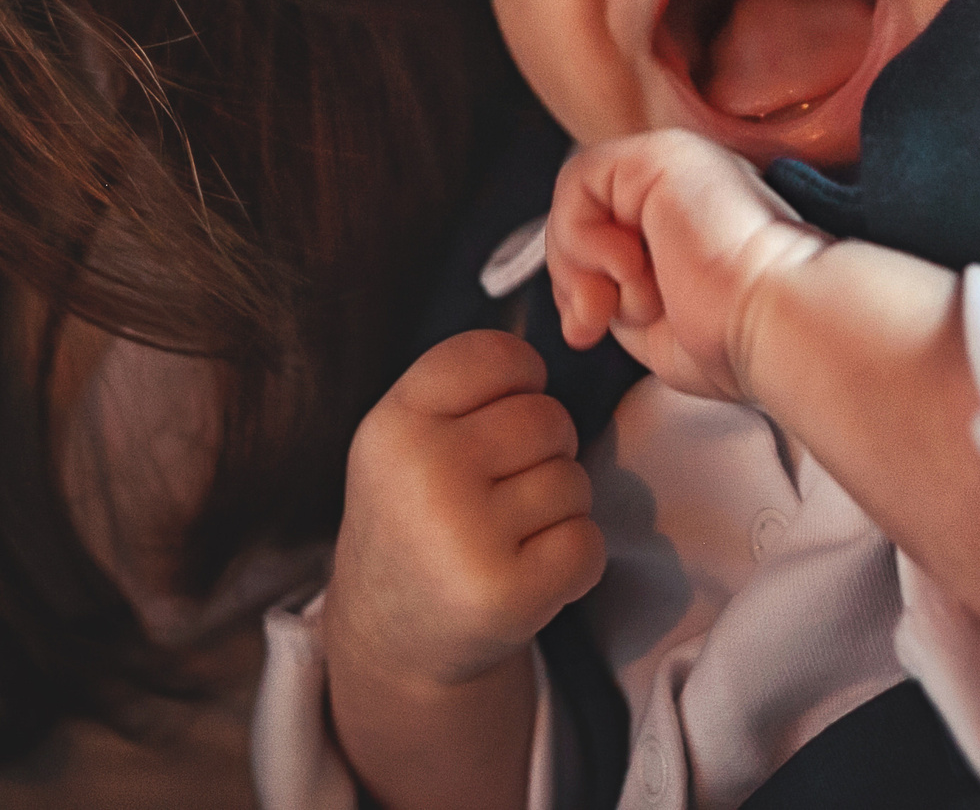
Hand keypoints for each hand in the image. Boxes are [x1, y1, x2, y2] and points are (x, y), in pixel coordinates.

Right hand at [325, 330, 602, 690]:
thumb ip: (467, 389)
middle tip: (498, 495)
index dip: (520, 380)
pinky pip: (588, 544)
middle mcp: (424, 473)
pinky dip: (573, 561)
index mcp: (395, 423)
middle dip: (543, 453)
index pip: (498, 355)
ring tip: (504, 539)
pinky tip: (525, 576)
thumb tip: (562, 340)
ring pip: (573, 481)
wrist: (391, 640)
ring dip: (557, 510)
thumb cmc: (419, 518)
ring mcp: (464, 536)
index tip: (500, 416)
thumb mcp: (407, 439)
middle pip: (549, 418)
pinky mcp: (506, 594)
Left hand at [546, 129, 833, 402]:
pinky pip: (580, 180)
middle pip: (584, 217)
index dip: (581, 286)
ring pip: (577, 200)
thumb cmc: (739, 338)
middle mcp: (685, 185)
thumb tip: (577, 298)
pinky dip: (584, 236)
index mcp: (693, 220)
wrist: (780, 322)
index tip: (590, 333)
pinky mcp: (660, 154)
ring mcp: (675, 164)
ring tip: (629, 296)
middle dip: (572, 281)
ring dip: (582, 264)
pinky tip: (630, 267)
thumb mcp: (652, 326)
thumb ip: (613, 297)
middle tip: (594, 324)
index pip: (604, 236)